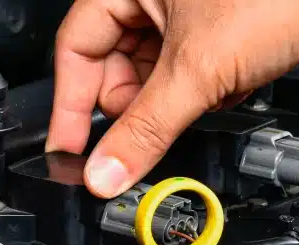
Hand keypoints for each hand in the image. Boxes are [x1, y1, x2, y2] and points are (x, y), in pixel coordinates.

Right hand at [46, 0, 298, 197]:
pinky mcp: (226, 40)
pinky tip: (224, 98)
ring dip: (173, 106)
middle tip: (132, 147)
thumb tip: (105, 171)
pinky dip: (205, 98)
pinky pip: (196, 80)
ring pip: (159, 77)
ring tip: (190, 116)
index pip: (77, 46)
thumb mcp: (199, 70)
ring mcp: (192, 18)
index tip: (72, 149)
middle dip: (130, 108)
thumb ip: (147, 126)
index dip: (72, 101)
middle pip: (116, 66)